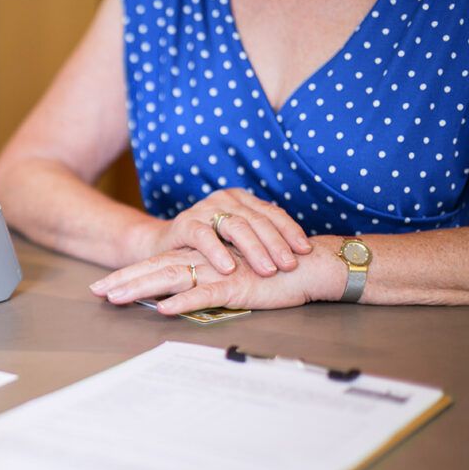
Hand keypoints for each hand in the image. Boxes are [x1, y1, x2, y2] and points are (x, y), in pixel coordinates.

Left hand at [90, 236, 345, 312]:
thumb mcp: (228, 278)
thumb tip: (174, 297)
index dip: (127, 275)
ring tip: (117, 299)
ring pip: (172, 278)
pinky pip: (206, 294)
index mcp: (199, 259)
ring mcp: (218, 272)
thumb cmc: (268, 273)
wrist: (307, 266)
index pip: (155, 265)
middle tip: (95, 292)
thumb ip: (203, 282)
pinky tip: (165, 309)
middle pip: (155, 269)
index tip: (100, 287)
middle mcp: (203, 261)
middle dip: (123, 281)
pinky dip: (185, 302)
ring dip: (143, 289)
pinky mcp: (237, 286)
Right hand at [151, 188, 311, 276]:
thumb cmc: (208, 247)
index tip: (305, 251)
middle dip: (276, 244)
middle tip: (289, 265)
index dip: (290, 231)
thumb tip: (300, 250)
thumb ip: (260, 237)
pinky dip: (218, 252)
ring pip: (235, 226)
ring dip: (254, 249)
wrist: (163, 246)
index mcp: (241, 199)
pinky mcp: (184, 223)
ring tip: (268, 270)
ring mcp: (203, 209)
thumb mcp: (236, 239)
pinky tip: (230, 268)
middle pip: (256, 220)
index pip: (272, 212)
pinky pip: (204, 237)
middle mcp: (224, 199)